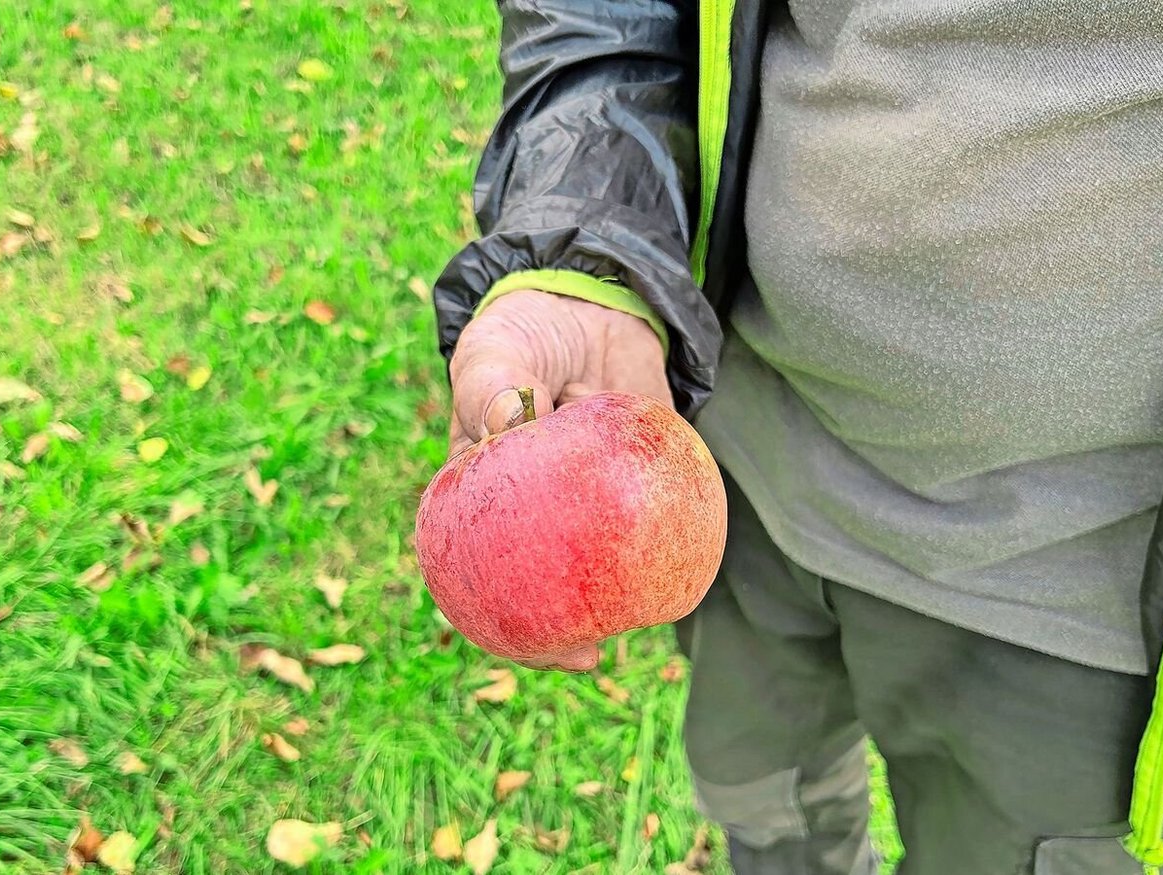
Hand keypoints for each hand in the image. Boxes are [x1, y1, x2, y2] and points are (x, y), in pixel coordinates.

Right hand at [447, 288, 670, 670]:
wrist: (589, 301)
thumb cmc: (523, 332)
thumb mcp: (495, 352)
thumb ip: (493, 386)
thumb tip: (505, 425)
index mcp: (489, 496)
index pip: (481, 569)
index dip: (496, 617)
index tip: (520, 644)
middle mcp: (540, 509)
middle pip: (545, 583)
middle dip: (562, 632)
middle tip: (585, 657)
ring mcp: (592, 499)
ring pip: (605, 564)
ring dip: (619, 600)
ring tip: (636, 628)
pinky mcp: (639, 478)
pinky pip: (653, 516)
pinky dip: (665, 543)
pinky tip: (681, 568)